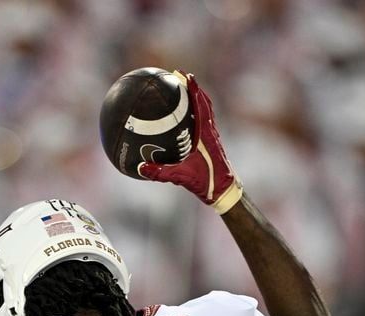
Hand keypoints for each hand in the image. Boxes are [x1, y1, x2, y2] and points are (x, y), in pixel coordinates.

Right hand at [139, 72, 241, 213]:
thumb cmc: (208, 183)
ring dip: (196, 97)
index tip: (185, 75)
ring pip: (206, 110)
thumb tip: (141, 168)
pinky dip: (194, 113)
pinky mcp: (211, 143)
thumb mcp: (181, 178)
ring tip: (182, 88)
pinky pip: (203, 122)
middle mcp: (211, 131)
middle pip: (204, 102)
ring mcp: (212, 136)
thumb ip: (161, 173)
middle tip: (179, 75)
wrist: (224, 191)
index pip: (201, 106)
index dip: (194, 89)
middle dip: (192, 87)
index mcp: (206, 135)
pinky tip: (182, 116)